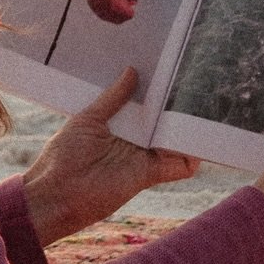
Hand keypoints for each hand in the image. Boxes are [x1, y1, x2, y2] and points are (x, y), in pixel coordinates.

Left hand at [20, 67, 200, 246]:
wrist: (57, 193)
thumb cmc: (64, 154)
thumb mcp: (89, 119)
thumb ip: (113, 98)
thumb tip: (132, 70)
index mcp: (119, 125)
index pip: (146, 107)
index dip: (158, 93)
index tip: (172, 71)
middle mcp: (135, 141)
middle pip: (163, 123)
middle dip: (178, 107)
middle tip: (196, 82)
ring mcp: (143, 157)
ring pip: (175, 142)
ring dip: (189, 129)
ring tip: (205, 104)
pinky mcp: (149, 174)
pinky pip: (178, 166)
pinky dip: (192, 156)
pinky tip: (202, 138)